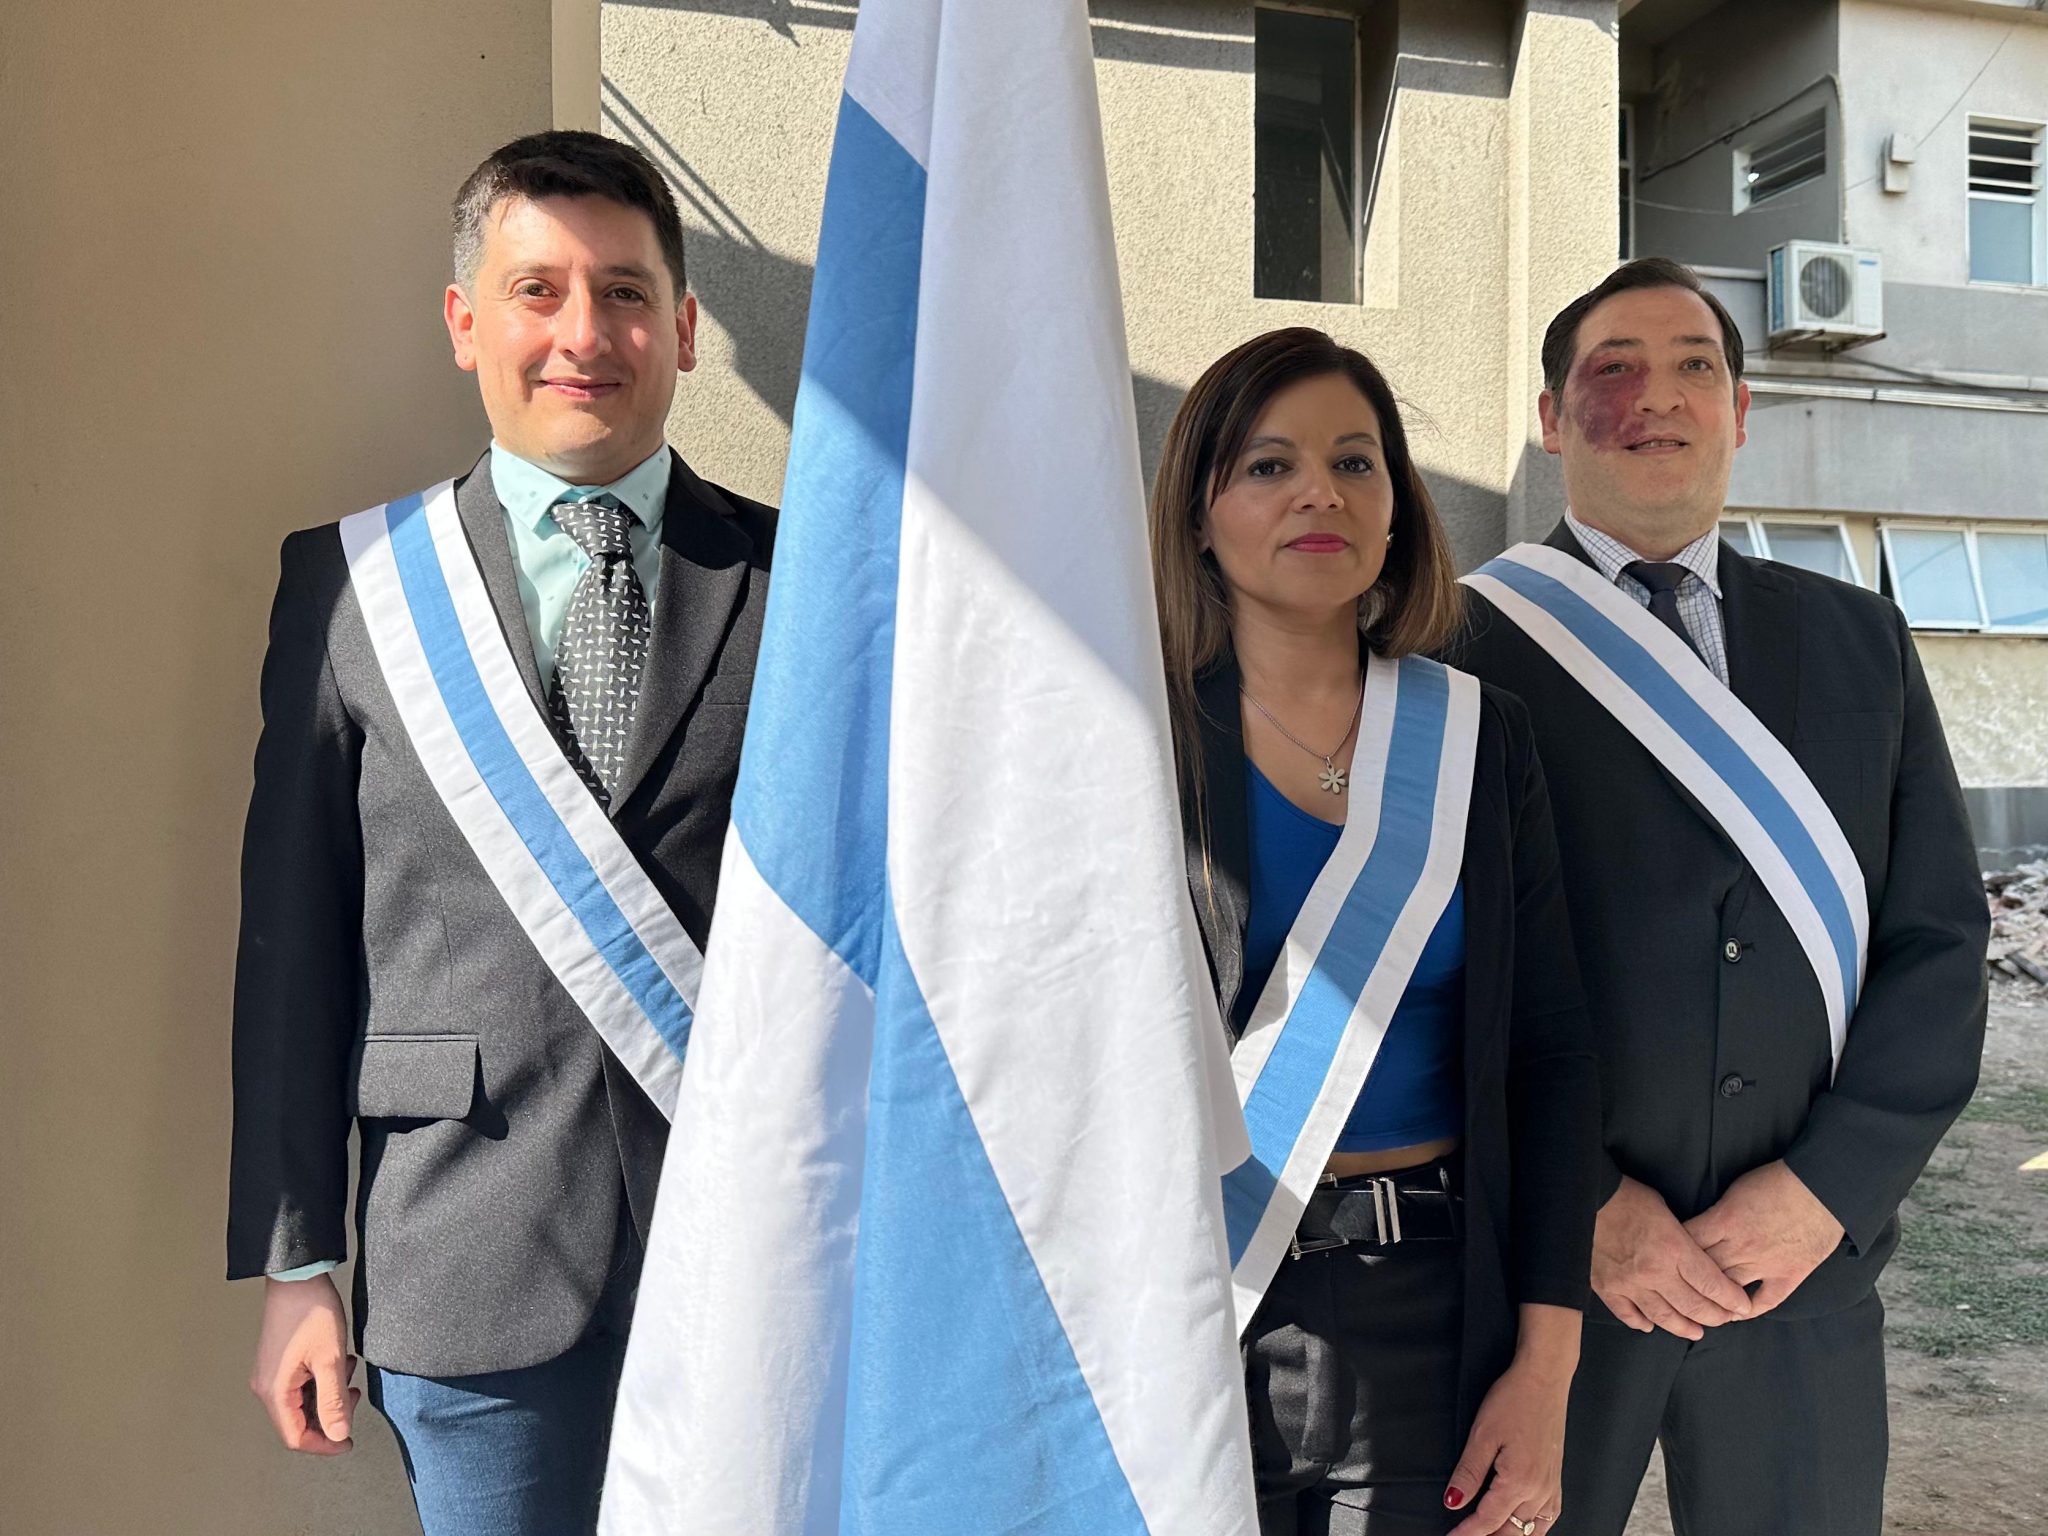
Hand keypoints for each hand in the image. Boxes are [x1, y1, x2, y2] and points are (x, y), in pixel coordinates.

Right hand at [250, 1274, 358, 1453]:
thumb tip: (338, 1435)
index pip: (296, 1437)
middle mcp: (266, 1387)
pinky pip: (300, 1385)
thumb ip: (334, 1401)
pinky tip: (338, 1361)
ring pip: (302, 1402)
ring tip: (346, 1368)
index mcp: (275, 1392)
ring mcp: (271, 1374)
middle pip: (299, 1421)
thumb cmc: (311, 1313)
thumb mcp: (331, 1360)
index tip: (349, 1439)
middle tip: (353, 1393)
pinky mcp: (279, 1362)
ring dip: (329, 1393)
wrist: (297, 1276)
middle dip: (331, 1412)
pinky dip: (322, 1380)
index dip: (325, 1444)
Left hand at [1444, 1306, 1577, 1535]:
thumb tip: (1453, 1502)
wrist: (1544, 1380)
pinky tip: (1521, 1526)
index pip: (1487, 1521)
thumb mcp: (1482, 1435)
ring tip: (1488, 1534)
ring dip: (1509, 1535)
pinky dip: (1533, 1529)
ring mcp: (1551, 1486)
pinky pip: (1548, 1518)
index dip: (1466, 1533)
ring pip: (1531, 1530)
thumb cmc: (1514, 1400)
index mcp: (1519, 1481)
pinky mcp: (1556, 1479)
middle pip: (1511, 1532)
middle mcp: (1539, 1489)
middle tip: (1465, 1535)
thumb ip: (1468, 1473)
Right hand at [1592, 1176, 1751, 1338]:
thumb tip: (1696, 1258)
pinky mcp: (1607, 1287)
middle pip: (1693, 1306)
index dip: (1732, 1300)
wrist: (1584, 1196)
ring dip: (1684, 1327)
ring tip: (1696, 1331)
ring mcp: (1630, 1283)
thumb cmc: (1628, 1197)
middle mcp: (1655, 1272)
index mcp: (1674, 1249)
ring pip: (1664, 1317)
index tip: (1743, 1307)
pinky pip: (1627, 1314)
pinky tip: (1650, 1325)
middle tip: (1725, 1320)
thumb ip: (1683, 1240)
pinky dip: (1641, 1322)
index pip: (1712, 1284)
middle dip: (1715, 1317)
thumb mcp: (1666, 1211)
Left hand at [1684, 1160, 1843, 1316]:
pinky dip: (1747, 1310)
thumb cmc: (1777, 1181)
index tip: (1666, 1256)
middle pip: (1702, 1269)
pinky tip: (1735, 1314)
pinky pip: (1765, 1301)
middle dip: (1686, 1278)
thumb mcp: (1736, 1190)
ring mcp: (1765, 1264)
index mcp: (1724, 1221)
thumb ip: (1718, 1214)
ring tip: (1699, 1306)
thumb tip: (1701, 1228)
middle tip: (1673, 1287)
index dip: (1673, 1251)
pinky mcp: (1788, 1276)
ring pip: (1728, 1289)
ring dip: (1712, 1299)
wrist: (1822, 1189)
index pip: (1687, 1242)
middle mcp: (1740, 1247)